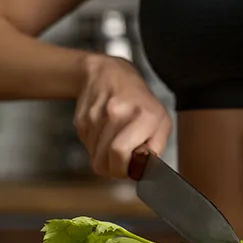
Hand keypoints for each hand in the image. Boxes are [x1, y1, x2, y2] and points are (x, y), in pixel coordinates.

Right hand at [74, 55, 171, 177]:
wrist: (109, 74)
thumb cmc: (140, 102)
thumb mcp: (161, 121)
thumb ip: (156, 147)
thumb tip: (144, 168)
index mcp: (144, 116)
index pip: (120, 152)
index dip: (122, 169)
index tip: (129, 169)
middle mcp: (118, 112)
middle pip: (103, 160)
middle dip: (112, 169)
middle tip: (120, 163)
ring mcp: (97, 114)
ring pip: (93, 155)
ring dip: (103, 156)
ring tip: (114, 142)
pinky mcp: (81, 118)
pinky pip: (86, 145)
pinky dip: (95, 145)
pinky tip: (104, 132)